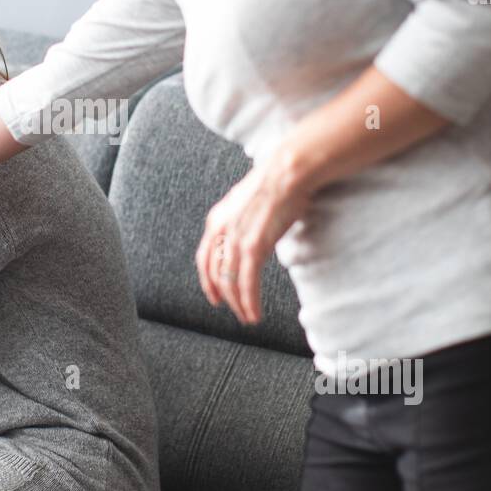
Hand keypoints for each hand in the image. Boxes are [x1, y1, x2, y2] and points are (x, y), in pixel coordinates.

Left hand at [194, 155, 312, 324]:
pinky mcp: (253, 248)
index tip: (215, 297)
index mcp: (216, 219)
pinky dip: (249, 302)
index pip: (205, 259)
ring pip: (230, 283)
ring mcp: (235, 240)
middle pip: (215, 274)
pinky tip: (254, 313)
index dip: (208, 281)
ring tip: (248, 317)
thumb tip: (250, 232)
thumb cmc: (275, 182)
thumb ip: (242, 220)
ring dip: (239, 304)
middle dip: (225, 297)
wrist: (286, 173)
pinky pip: (247, 283)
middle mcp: (220, 231)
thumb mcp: (246, 202)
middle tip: (236, 311)